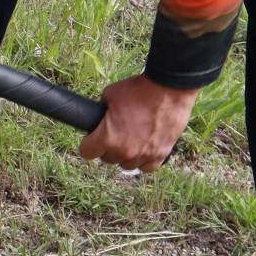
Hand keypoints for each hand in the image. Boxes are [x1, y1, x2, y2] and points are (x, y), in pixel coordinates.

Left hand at [79, 74, 198, 172]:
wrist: (168, 89)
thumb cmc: (138, 90)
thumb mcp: (109, 95)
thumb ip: (102, 110)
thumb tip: (101, 115)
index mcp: (108, 138)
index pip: (87, 152)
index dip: (87, 143)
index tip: (91, 138)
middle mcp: (125, 151)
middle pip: (107, 159)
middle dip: (106, 148)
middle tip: (112, 134)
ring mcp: (144, 155)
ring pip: (126, 164)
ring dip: (125, 155)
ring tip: (128, 140)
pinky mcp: (161, 155)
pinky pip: (146, 166)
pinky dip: (143, 160)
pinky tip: (142, 148)